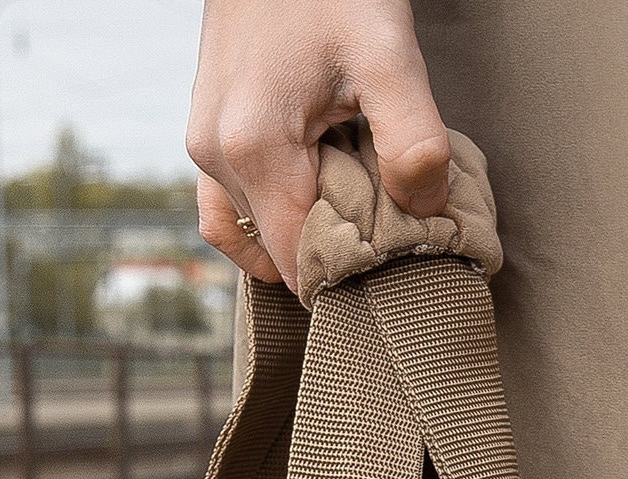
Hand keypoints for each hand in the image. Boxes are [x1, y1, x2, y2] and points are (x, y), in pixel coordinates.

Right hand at [188, 0, 450, 296]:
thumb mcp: (389, 56)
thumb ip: (414, 143)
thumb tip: (423, 212)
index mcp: (254, 149)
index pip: (298, 263)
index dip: (350, 274)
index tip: (394, 256)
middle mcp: (216, 155)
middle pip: (279, 252)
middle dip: (334, 251)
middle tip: (387, 220)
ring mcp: (203, 145)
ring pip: (254, 234)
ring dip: (304, 233)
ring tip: (354, 201)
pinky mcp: (206, 131)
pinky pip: (228, 210)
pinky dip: (268, 219)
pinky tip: (314, 201)